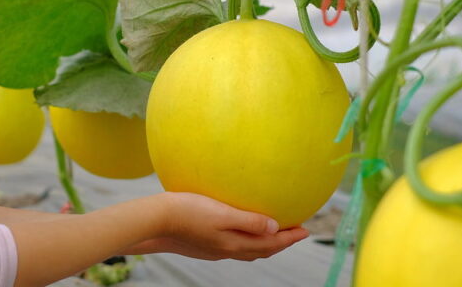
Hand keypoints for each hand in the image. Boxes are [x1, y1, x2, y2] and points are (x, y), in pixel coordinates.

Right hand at [129, 192, 308, 260]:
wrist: (155, 220)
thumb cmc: (187, 211)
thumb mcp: (220, 213)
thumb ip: (248, 221)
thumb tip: (275, 227)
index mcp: (234, 244)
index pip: (270, 243)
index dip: (290, 238)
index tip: (306, 230)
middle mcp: (227, 250)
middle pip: (262, 249)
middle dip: (281, 242)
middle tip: (296, 232)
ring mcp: (215, 249)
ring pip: (248, 249)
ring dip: (265, 242)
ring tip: (274, 231)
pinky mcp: (205, 244)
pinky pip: (234, 245)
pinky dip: (247, 240)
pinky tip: (240, 229)